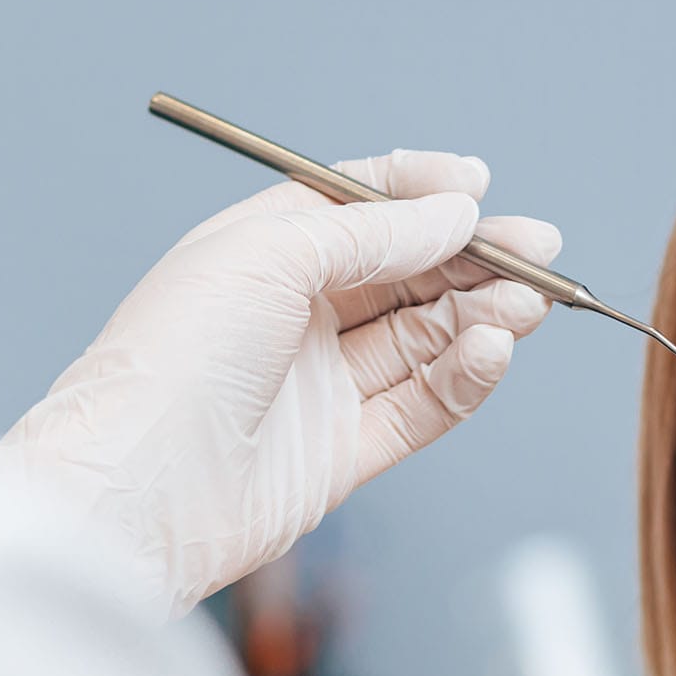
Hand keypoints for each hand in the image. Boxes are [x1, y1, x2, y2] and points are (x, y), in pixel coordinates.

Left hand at [0, 152, 561, 612]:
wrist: (136, 491)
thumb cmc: (170, 362)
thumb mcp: (268, 256)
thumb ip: (370, 232)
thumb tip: (454, 212)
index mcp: (261, 253)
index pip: (358, 207)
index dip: (422, 193)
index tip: (479, 185)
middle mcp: (293, 316)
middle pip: (407, 274)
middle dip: (475, 257)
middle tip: (539, 248)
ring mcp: (320, 385)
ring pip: (425, 338)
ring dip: (482, 315)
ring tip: (527, 303)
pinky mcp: (344, 452)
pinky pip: (423, 405)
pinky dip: (465, 376)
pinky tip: (492, 350)